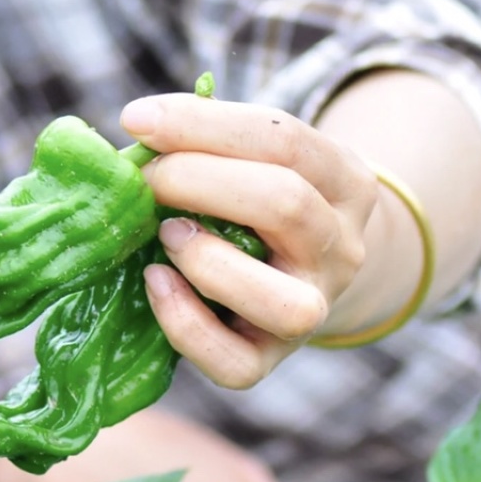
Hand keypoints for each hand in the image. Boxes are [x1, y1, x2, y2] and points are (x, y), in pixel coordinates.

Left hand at [119, 93, 376, 387]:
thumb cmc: (261, 213)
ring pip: (280, 300)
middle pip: (285, 205)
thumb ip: (214, 149)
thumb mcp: (261, 166)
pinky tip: (156, 282)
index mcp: (345, 183)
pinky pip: (234, 363)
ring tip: (163, 233)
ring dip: (206, 259)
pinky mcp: (268, 362)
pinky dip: (184, 322)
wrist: (300, 281)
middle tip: (144, 179)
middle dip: (197, 181)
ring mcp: (313, 313)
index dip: (203, 125)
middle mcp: (342, 251)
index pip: (284, 140)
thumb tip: (134, 131)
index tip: (137, 118)